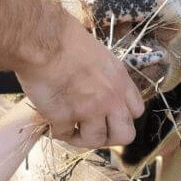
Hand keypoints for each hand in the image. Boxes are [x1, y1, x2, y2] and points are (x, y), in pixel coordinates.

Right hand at [14, 17, 144, 147]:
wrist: (44, 42)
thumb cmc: (65, 40)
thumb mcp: (99, 55)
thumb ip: (106, 78)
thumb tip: (99, 91)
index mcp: (120, 81)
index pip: (136, 111)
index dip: (121, 116)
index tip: (107, 114)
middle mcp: (111, 98)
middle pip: (125, 135)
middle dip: (109, 136)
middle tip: (92, 129)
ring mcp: (90, 111)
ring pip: (96, 141)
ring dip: (81, 137)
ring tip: (68, 126)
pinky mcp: (66, 118)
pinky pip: (64, 135)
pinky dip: (57, 130)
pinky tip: (51, 118)